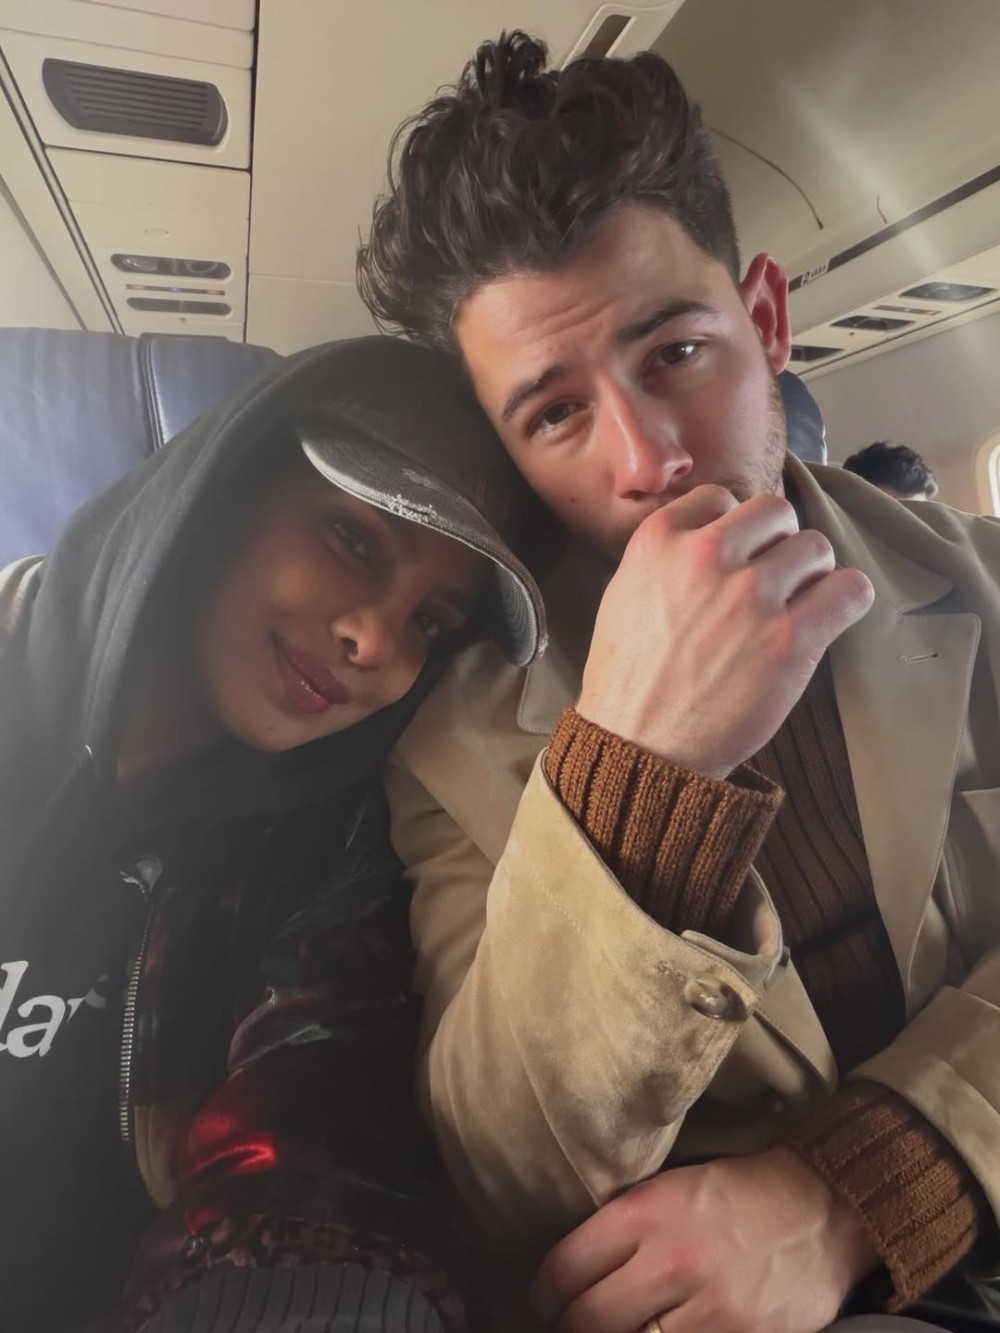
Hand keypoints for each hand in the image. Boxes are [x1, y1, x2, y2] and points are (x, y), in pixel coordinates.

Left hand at [532, 1148, 878, 1332]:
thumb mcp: (668, 1189)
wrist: (820, 1208)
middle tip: (565, 1329)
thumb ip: (621, 1228)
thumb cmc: (734, 1195)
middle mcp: (670, 1261)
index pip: (564, 1268)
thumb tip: (569, 1273)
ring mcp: (708, 1308)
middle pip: (586, 1321)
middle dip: (566, 1331)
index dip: (542, 1296)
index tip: (542, 1305)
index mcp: (644, 1213)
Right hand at [577, 487, 873, 778]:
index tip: (732, 558)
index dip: (732, 528)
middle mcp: (706, 557)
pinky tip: (829, 617)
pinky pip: (850, 590)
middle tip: (770, 580)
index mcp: (660, 541)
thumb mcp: (624, 594)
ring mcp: (751, 596)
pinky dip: (846, 599)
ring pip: (816, 547)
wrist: (640, 747)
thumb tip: (715, 533)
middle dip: (777, 542)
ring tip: (795, 606)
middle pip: (776, 512)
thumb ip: (667, 556)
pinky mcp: (791, 639)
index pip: (720, 497)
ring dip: (811, 574)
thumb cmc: (629, 678)